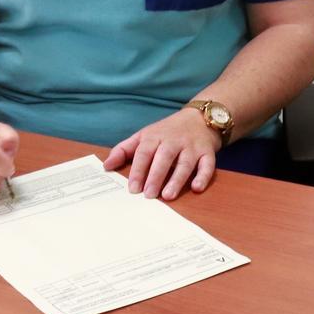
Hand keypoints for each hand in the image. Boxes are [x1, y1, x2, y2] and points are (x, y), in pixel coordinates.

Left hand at [104, 108, 218, 199]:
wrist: (199, 118)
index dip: (138, 170)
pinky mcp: (207, 152)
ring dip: (177, 179)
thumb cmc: (166, 131)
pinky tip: (196, 188)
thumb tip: (106, 166)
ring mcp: (192, 146)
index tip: (132, 188)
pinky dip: (203, 176)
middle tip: (149, 195)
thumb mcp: (143, 136)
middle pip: (164, 157)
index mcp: (155, 136)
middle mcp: (173, 140)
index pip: (144, 153)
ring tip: (168, 195)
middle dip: (156, 176)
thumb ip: (124, 150)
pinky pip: (207, 164)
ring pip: (185, 163)